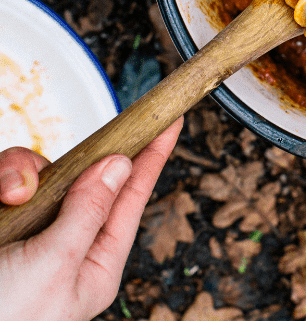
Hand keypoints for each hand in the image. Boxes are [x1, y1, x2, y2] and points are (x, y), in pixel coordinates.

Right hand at [0, 118, 182, 320]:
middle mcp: (66, 244)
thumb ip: (88, 212)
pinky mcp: (2, 223)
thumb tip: (119, 166)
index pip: (133, 196)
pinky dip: (2, 182)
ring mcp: (31, 233)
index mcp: (95, 262)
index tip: (171, 121)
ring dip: (19, 177)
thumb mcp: (54, 267)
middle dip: (62, 168)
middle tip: (38, 182)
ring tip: (9, 198)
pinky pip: (7, 183)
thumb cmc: (6, 319)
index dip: (153, 155)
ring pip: (39, 175)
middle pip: (81, 176)